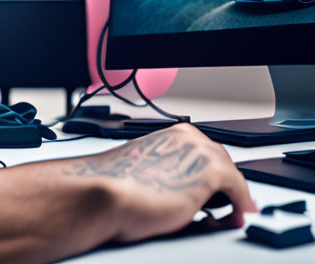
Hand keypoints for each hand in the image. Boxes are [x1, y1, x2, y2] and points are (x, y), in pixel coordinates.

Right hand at [64, 123, 256, 241]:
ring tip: (233, 213)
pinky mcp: (210, 173)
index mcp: (168, 135)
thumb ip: (163, 173)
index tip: (218, 188)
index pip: (202, 151)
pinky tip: (240, 213)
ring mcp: (199, 153)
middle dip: (225, 182)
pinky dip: (242, 201)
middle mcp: (186, 138)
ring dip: (234, 193)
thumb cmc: (112, 186)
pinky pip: (239, 187)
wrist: (105, 194)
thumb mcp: (142, 171)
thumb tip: (175, 192)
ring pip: (231, 172)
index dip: (213, 173)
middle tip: (229, 203)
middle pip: (220, 159)